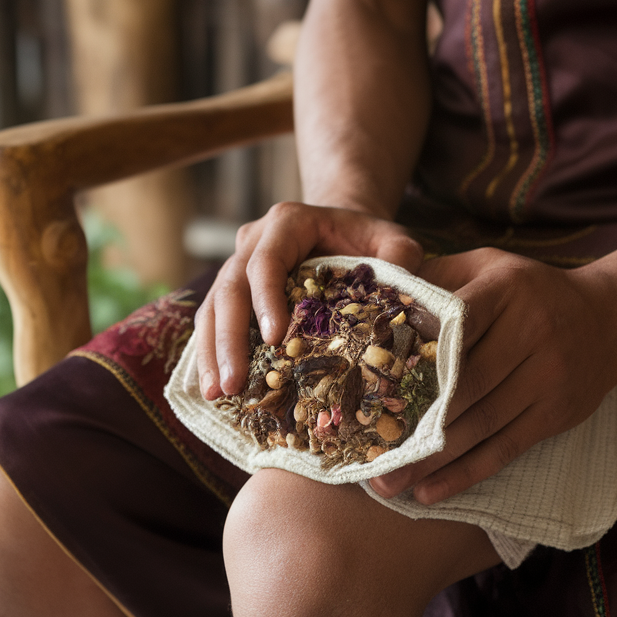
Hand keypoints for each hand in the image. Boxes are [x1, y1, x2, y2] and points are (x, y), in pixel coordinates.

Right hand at [194, 202, 422, 399]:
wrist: (340, 228)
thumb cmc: (365, 237)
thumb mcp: (390, 238)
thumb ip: (400, 255)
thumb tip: (405, 294)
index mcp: (287, 223)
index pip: (266, 261)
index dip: (265, 300)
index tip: (271, 339)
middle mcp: (252, 241)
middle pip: (229, 288)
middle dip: (228, 339)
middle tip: (232, 383)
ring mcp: (237, 264)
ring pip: (212, 307)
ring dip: (211, 352)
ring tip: (215, 394)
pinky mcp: (233, 290)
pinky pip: (212, 320)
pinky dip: (210, 353)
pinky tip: (213, 389)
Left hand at [370, 247, 616, 503]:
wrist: (608, 318)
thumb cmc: (528, 291)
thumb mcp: (487, 267)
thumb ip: (436, 278)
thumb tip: (376, 301)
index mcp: (506, 289)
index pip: (452, 326)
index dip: (413, 358)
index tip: (371, 387)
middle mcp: (532, 332)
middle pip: (463, 385)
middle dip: (412, 423)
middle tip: (368, 452)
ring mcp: (548, 376)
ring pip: (481, 424)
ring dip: (431, 459)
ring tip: (388, 483)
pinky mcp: (556, 413)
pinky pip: (505, 449)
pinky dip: (466, 474)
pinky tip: (430, 492)